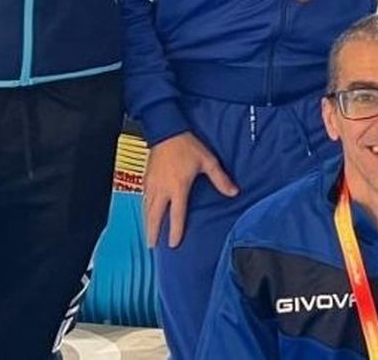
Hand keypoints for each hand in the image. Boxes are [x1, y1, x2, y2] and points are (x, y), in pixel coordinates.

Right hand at [143, 131, 238, 248]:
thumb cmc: (186, 145)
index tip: (173, 244)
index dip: (175, 230)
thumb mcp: (207, 161)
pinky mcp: (146, 178)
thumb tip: (234, 192)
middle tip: (152, 246)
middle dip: (153, 232)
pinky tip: (145, 213)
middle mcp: (162, 188)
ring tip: (148, 235)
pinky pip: (143, 198)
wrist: (166, 130)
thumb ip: (220, 178)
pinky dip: (144, 209)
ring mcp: (151, 184)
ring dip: (147, 223)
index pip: (176, 214)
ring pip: (146, 208)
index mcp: (178, 187)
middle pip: (154, 215)